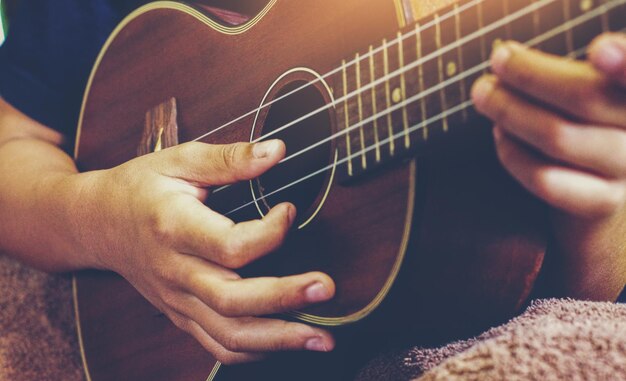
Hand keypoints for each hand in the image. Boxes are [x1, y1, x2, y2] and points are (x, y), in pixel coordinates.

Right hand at [70, 140, 334, 363]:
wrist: (96, 224)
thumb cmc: (140, 187)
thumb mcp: (179, 159)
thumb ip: (228, 159)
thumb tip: (277, 151)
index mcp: (173, 228)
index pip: (228, 246)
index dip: (269, 232)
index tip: (290, 209)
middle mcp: (175, 272)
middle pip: (232, 300)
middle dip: (285, 298)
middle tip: (326, 289)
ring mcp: (177, 299)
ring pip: (227, 334)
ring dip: (279, 340)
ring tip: (323, 339)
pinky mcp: (180, 314)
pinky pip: (216, 345)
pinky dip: (253, 351)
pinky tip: (286, 344)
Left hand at [470, 33, 625, 298]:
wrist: (603, 194)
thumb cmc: (588, 127)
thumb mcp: (592, 94)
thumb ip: (568, 77)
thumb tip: (507, 59)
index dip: (625, 61)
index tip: (598, 51)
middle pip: (586, 96)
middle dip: (530, 74)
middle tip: (496, 63)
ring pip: (558, 136)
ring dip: (509, 111)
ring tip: (484, 95)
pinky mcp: (601, 202)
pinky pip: (544, 177)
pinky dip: (512, 152)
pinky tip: (499, 134)